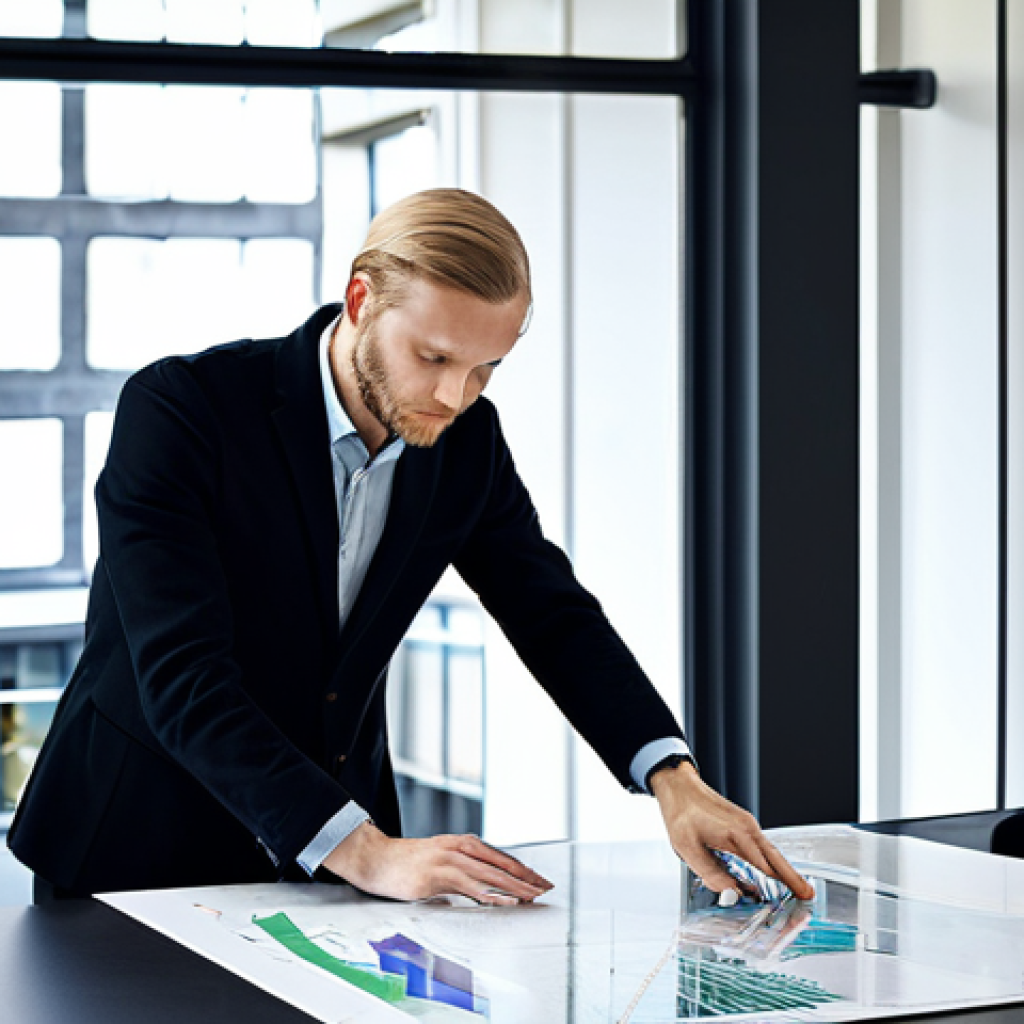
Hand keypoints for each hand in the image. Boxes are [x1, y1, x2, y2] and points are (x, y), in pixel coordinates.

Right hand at [322, 821, 553, 905]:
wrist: (377, 858)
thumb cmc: (406, 861)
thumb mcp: (440, 858)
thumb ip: (462, 868)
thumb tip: (486, 884)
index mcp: (461, 843)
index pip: (500, 857)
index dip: (522, 869)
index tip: (540, 880)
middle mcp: (458, 848)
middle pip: (500, 864)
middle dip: (526, 877)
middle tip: (546, 889)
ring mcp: (448, 862)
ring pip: (490, 875)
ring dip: (514, 887)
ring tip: (533, 897)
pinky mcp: (437, 878)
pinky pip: (470, 887)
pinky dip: (490, 894)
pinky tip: (504, 901)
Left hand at [651, 760, 813, 900]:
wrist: (678, 786)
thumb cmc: (681, 813)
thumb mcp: (687, 848)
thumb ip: (710, 873)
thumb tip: (731, 894)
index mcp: (737, 834)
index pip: (766, 866)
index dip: (781, 885)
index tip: (795, 900)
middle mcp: (747, 828)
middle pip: (776, 858)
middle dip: (793, 878)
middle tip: (808, 896)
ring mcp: (746, 824)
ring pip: (771, 851)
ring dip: (784, 869)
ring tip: (797, 888)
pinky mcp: (742, 823)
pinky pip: (762, 845)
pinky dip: (772, 859)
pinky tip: (773, 870)